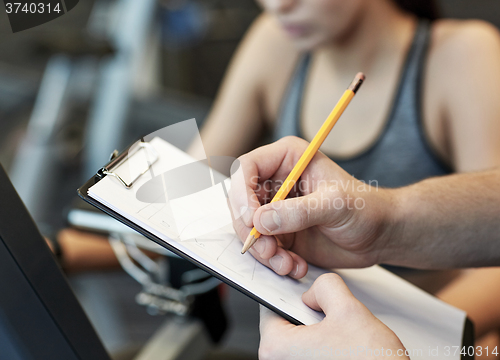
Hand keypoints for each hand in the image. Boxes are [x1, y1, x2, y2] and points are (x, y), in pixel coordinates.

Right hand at [229, 136, 396, 277]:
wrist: (379, 235)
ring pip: (248, 229)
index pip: (247, 168)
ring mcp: (277, 209)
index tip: (252, 219)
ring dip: (262, 251)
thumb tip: (262, 220)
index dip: (241, 193)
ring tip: (286, 263)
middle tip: (268, 249)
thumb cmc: (366, 208)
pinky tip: (295, 265)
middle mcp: (276, 182)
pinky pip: (262, 248)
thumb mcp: (335, 205)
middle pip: (240, 202)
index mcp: (287, 159)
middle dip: (250, 230)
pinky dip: (274, 261)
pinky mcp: (280, 232)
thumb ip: (298, 212)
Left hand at [259, 273, 408, 359]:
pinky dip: (324, 346)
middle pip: (286, 322)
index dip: (291, 293)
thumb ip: (325, 286)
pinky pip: (310, 353)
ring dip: (320, 331)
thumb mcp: (349, 309)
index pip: (270, 305)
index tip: (304, 292)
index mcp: (276, 347)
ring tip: (342, 337)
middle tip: (332, 318)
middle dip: (309, 314)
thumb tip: (315, 289)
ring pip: (301, 338)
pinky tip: (344, 349)